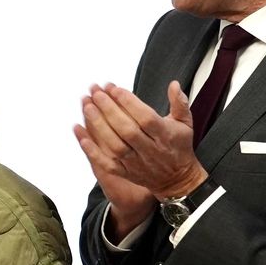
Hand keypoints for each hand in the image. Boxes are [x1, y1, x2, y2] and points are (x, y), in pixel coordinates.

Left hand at [80, 81, 205, 198]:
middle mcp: (150, 150)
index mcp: (165, 135)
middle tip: (96, 94)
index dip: (129, 103)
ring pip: (115, 146)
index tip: (114, 89)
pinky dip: (91, 150)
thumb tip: (173, 84)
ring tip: (87, 107)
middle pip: (127, 130)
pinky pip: (106, 163)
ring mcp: (136, 163)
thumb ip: (179, 103)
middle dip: (110, 110)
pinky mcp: (125, 172)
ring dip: (98, 126)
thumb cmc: (179, 146)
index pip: (146, 118)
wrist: (177, 180)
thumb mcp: (185, 123)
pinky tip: (80, 133)